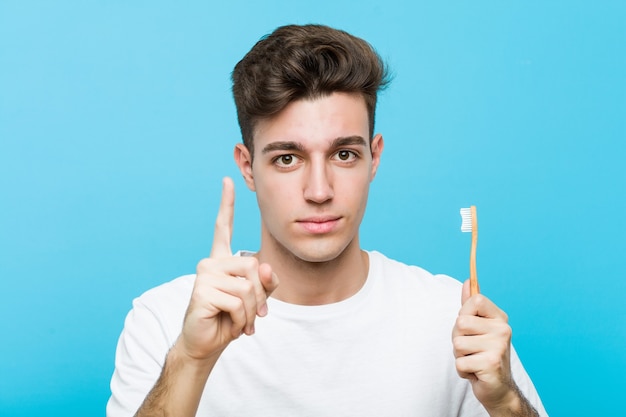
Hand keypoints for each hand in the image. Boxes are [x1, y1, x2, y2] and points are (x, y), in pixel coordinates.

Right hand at [175, 177, 278, 363]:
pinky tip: (230, 325)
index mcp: (221, 260)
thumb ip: (265, 281)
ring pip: (247, 286)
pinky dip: (241, 319)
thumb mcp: (255, 299)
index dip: (226, 204)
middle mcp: (210, 262)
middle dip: (260, 296)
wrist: (207, 342)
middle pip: (253, 265)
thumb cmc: (229, 319)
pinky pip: (237, 301)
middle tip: (254, 316)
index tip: (227, 180)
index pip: (222, 227)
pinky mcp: (202, 291)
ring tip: (240, 322)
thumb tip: (264, 267)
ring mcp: (204, 275)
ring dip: (251, 312)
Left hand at [452, 280, 517, 411]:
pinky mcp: (491, 364)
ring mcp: (499, 346)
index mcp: (499, 318)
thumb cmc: (482, 354)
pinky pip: (460, 363)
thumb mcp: (477, 327)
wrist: (498, 389)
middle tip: (471, 349)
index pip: (474, 300)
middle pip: (460, 323)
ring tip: (474, 360)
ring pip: (457, 343)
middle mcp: (503, 330)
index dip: (464, 314)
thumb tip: (468, 281)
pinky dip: (463, 371)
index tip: (471, 328)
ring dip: (460, 356)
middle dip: (458, 338)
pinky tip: (476, 372)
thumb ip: (471, 305)